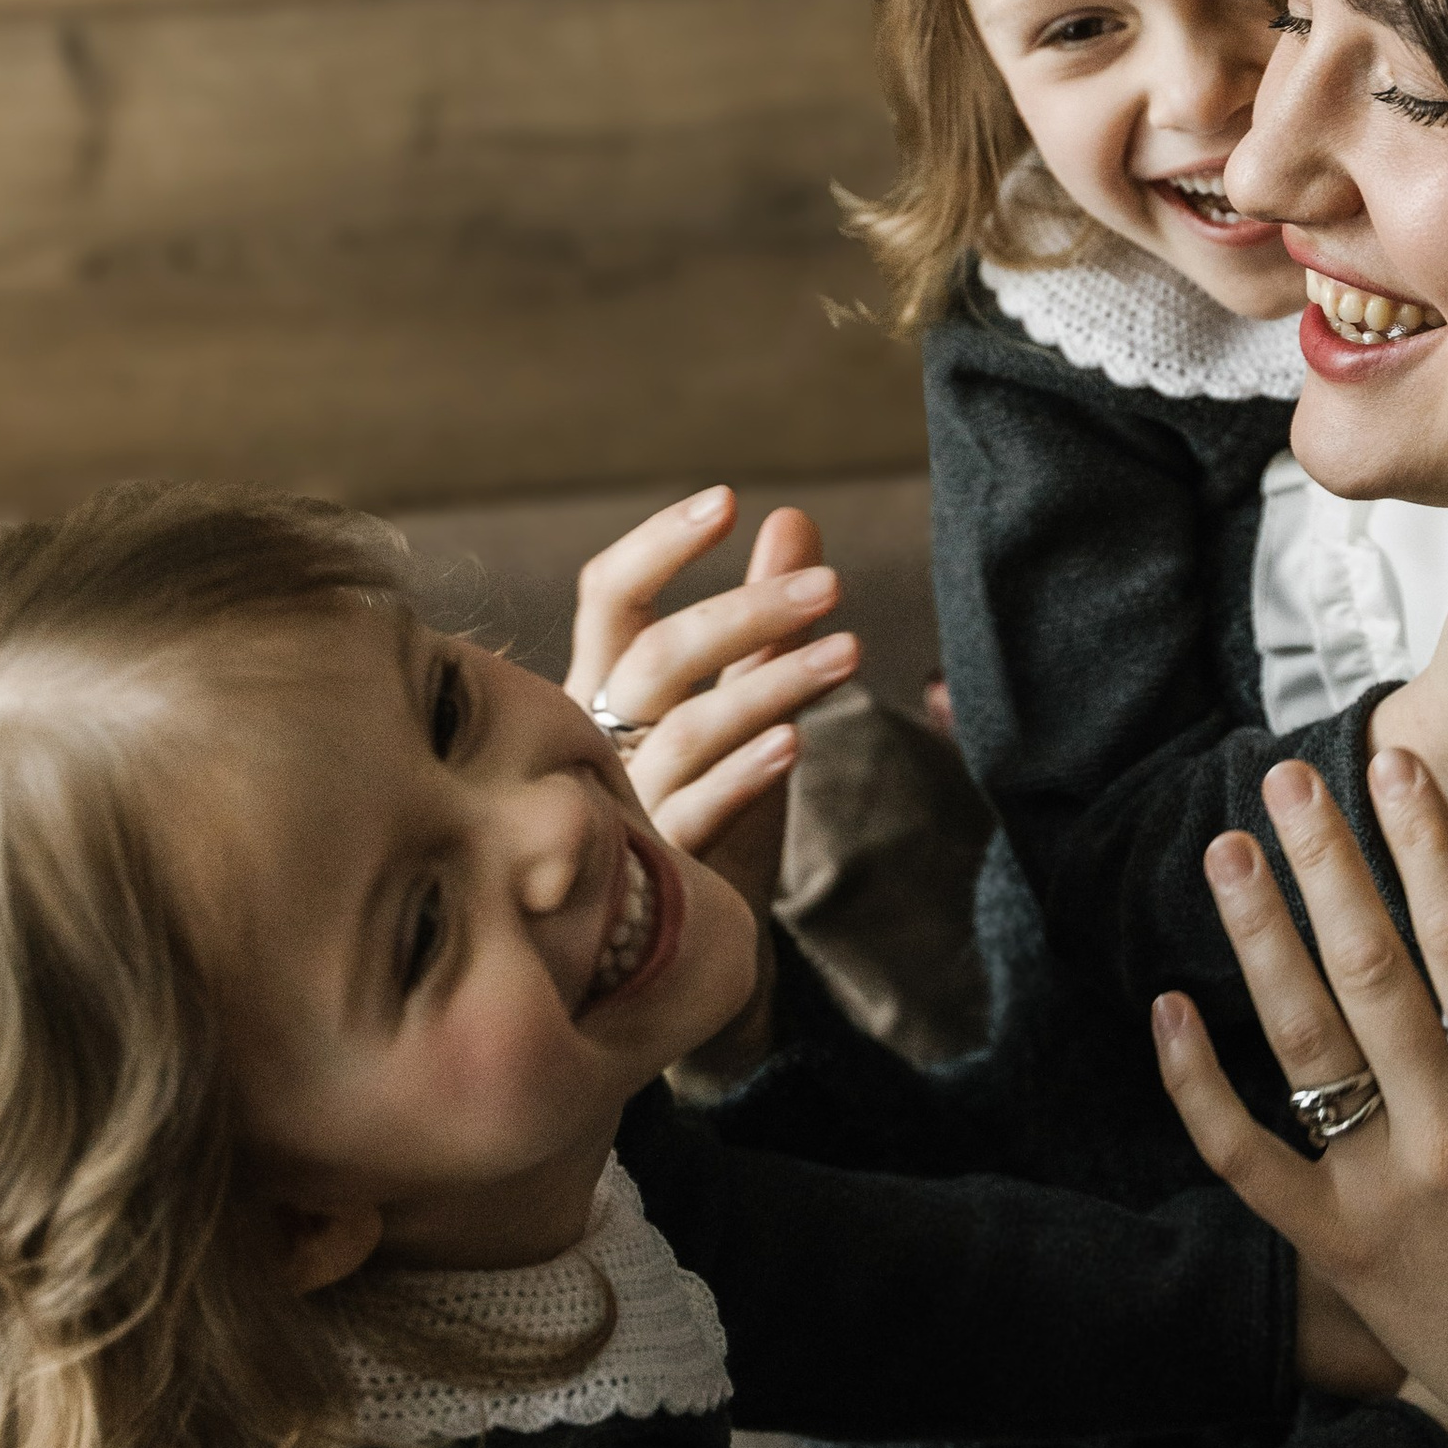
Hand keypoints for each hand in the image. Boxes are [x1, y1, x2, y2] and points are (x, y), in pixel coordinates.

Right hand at [567, 489, 858, 896]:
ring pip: (687, 730)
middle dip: (744, 611)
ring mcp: (622, 802)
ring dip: (771, 684)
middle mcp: (598, 737)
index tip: (728, 501)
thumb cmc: (701, 804)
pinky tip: (795, 742)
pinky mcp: (655, 867)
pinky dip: (745, 774)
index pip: (608, 596)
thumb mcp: (734, 706)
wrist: (679, 946)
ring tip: (849, 652)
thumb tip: (792, 519)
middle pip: (655, 656)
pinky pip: (697, 812)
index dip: (658, 546)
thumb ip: (759, 624)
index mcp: (601, 685)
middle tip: (832, 584)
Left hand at [1155, 748, 1447, 1447]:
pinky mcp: (1333, 1245)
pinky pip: (1245, 1157)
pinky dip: (1197, 1086)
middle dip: (1328, 862)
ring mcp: (1383, 1195)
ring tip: (1228, 852)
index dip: (1424, 843)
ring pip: (1300, 1044)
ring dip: (1259, 939)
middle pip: (1372, 971)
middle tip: (1287, 779)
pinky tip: (1169, 1006)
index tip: (1392, 763)